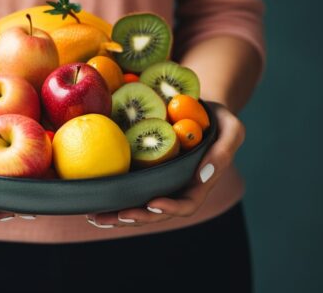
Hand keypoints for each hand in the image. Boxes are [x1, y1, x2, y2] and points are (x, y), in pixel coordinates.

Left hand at [86, 102, 244, 227]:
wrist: (196, 104)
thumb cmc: (216, 118)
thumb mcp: (231, 128)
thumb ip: (224, 150)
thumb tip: (201, 175)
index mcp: (198, 184)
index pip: (185, 204)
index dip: (169, 208)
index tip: (151, 203)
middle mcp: (177, 188)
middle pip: (156, 212)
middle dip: (136, 217)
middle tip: (116, 216)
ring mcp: (158, 182)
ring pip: (137, 206)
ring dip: (117, 215)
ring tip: (96, 217)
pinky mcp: (142, 172)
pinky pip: (127, 189)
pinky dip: (110, 196)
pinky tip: (90, 199)